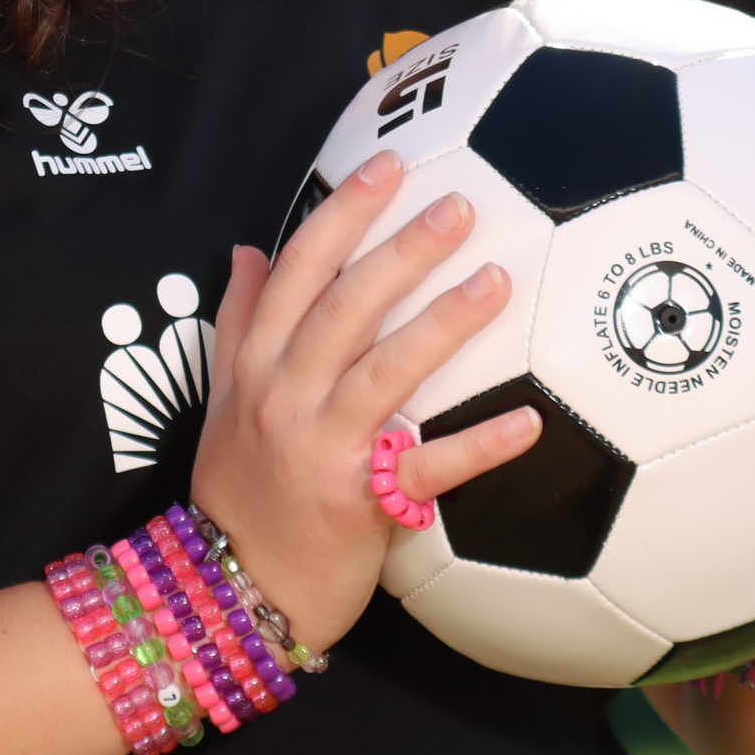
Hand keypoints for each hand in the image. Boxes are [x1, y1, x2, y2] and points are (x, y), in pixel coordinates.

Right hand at [190, 150, 541, 652]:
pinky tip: (529, 421)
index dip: (343, 215)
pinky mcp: (359, 502)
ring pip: (387, 371)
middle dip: (402, 251)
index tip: (388, 166)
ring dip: (445, 323)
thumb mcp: (224, 398)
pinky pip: (428, 469)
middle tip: (459, 206)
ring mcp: (322, 447)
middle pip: (347, 308)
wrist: (229, 587)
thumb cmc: (239, 488)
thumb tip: (249, 248)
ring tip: (499, 280)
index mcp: (258, 364)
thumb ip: (240, 320)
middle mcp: (286, 395)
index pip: (298, 271)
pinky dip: (479, 445)